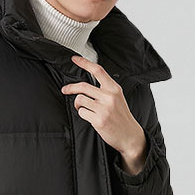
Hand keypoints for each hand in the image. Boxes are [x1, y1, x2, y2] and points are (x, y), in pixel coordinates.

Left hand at [61, 55, 147, 174]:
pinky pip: (81, 113)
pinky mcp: (99, 119)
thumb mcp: (117, 98)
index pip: (98, 70)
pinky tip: (91, 118)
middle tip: (65, 89)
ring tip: (86, 110)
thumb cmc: (121, 117)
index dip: (84, 63)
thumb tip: (84, 87)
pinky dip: (83, 115)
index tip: (74, 59)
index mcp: (114, 88)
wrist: (129, 135)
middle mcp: (109, 96)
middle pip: (83, 86)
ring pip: (80, 100)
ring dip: (79, 105)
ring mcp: (104, 108)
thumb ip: (104, 90)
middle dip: (70, 88)